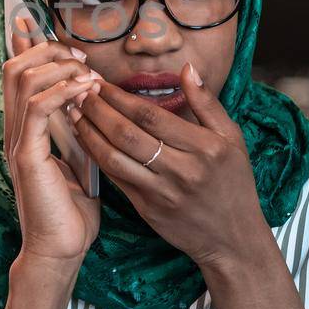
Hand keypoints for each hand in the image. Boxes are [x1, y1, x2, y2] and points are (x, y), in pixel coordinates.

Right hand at [2, 16, 102, 273]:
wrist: (60, 249)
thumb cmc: (71, 210)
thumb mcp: (78, 158)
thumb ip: (76, 129)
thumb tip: (89, 101)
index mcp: (23, 129)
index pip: (15, 74)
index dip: (23, 44)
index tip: (35, 21)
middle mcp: (14, 130)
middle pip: (14, 67)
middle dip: (46, 50)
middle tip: (78, 55)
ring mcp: (17, 141)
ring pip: (23, 79)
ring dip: (57, 67)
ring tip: (86, 71)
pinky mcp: (26, 155)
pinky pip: (39, 108)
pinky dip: (64, 91)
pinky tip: (86, 91)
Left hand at [73, 63, 272, 270]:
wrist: (233, 239)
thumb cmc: (234, 183)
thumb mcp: (231, 139)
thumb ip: (207, 103)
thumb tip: (186, 69)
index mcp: (204, 147)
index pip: (150, 115)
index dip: (120, 97)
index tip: (101, 83)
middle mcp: (181, 169)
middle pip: (127, 134)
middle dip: (98, 110)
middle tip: (80, 91)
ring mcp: (162, 192)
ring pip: (115, 158)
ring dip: (89, 133)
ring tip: (74, 113)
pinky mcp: (147, 209)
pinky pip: (116, 179)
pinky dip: (97, 157)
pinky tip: (86, 141)